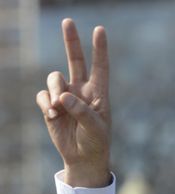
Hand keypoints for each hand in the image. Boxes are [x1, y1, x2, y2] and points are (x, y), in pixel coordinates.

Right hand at [36, 18, 110, 187]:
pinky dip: (46, 104)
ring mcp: (65, 97)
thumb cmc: (95, 143)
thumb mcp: (95, 128)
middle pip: (75, 60)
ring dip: (54, 90)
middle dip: (71, 41)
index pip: (100, 67)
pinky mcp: (52, 107)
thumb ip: (82, 111)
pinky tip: (53, 115)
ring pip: (54, 79)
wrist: (83, 159)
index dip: (99, 49)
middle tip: (68, 22)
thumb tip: (64, 97)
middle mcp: (81, 91)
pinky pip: (43, 96)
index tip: (100, 30)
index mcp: (98, 94)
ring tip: (58, 108)